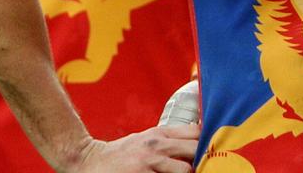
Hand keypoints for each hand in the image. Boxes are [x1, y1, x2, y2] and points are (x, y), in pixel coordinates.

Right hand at [66, 124, 199, 172]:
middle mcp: (157, 145)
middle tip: (207, 166)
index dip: (208, 142)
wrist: (89, 161)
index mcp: (161, 133)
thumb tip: (199, 141)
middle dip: (203, 160)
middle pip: (196, 150)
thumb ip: (170, 140)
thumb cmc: (122, 153)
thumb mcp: (147, 139)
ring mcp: (149, 162)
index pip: (196, 133)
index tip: (214, 150)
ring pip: (185, 169)